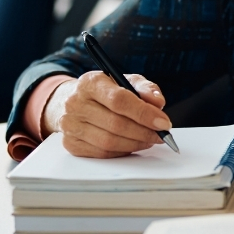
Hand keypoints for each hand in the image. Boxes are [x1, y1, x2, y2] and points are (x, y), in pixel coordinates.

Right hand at [43, 72, 169, 157]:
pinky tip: (133, 144)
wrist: (73, 101)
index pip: (119, 100)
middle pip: (116, 124)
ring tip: (150, 139)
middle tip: (161, 134)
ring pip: (109, 141)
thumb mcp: (127, 81)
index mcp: (91, 83)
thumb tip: (158, 103)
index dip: (144, 114)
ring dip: (136, 143)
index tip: (163, 122)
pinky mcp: (71, 143)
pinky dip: (123, 151)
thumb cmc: (106, 91)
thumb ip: (145, 88)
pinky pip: (102, 153)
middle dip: (145, 132)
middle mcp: (75, 103)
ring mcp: (70, 125)